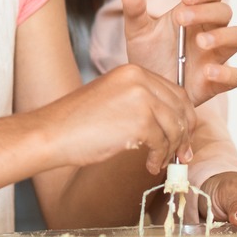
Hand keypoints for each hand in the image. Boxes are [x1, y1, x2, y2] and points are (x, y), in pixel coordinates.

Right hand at [34, 64, 195, 174]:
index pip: (175, 92)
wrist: (52, 133)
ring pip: (175, 127)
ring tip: (159, 162)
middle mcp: (140, 79)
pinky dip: (160, 157)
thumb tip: (173, 125)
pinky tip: (150, 165)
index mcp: (134, 71)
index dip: (183, 116)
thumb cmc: (78, 123)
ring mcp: (141, 98)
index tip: (183, 136)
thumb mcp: (114, 100)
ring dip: (171, 149)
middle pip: (180, 107)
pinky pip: (163, 142)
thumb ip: (142, 104)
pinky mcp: (140, 120)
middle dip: (184, 134)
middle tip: (182, 154)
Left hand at [122, 0, 236, 105]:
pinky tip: (207, 72)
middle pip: (224, 12)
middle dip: (205, 12)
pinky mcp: (218, 82)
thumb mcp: (138, 32)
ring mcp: (217, 56)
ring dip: (222, 36)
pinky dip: (227, 73)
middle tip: (180, 18)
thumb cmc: (148, 55)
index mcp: (196, 14)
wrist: (148, 89)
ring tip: (200, 42)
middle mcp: (212, 31)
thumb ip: (135, 11)